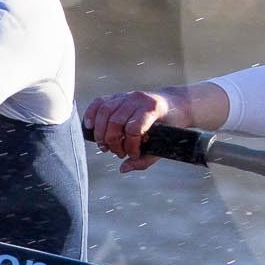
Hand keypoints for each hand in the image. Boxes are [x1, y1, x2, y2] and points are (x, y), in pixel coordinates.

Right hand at [85, 84, 225, 171]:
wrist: (174, 103)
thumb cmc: (171, 124)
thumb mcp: (165, 143)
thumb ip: (146, 158)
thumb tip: (124, 168)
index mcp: (153, 108)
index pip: (134, 128)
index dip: (131, 146)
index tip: (134, 155)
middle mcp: (138, 99)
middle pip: (116, 121)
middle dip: (113, 142)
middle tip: (118, 153)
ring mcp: (127, 95)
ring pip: (104, 112)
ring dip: (100, 133)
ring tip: (105, 146)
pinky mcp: (117, 96)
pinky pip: (99, 103)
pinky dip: (91, 115)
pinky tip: (90, 128)